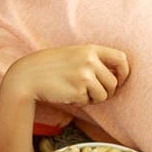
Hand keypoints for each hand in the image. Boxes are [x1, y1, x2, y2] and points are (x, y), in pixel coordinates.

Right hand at [5, 44, 128, 106]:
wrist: (28, 76)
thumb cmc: (50, 67)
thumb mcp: (73, 54)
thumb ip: (93, 60)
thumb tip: (116, 76)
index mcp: (90, 49)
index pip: (121, 59)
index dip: (124, 72)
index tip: (119, 80)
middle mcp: (90, 61)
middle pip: (113, 82)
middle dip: (106, 92)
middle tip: (93, 94)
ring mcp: (84, 76)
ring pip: (103, 95)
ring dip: (93, 99)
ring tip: (78, 92)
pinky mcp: (77, 91)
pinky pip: (88, 102)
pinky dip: (80, 102)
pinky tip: (67, 94)